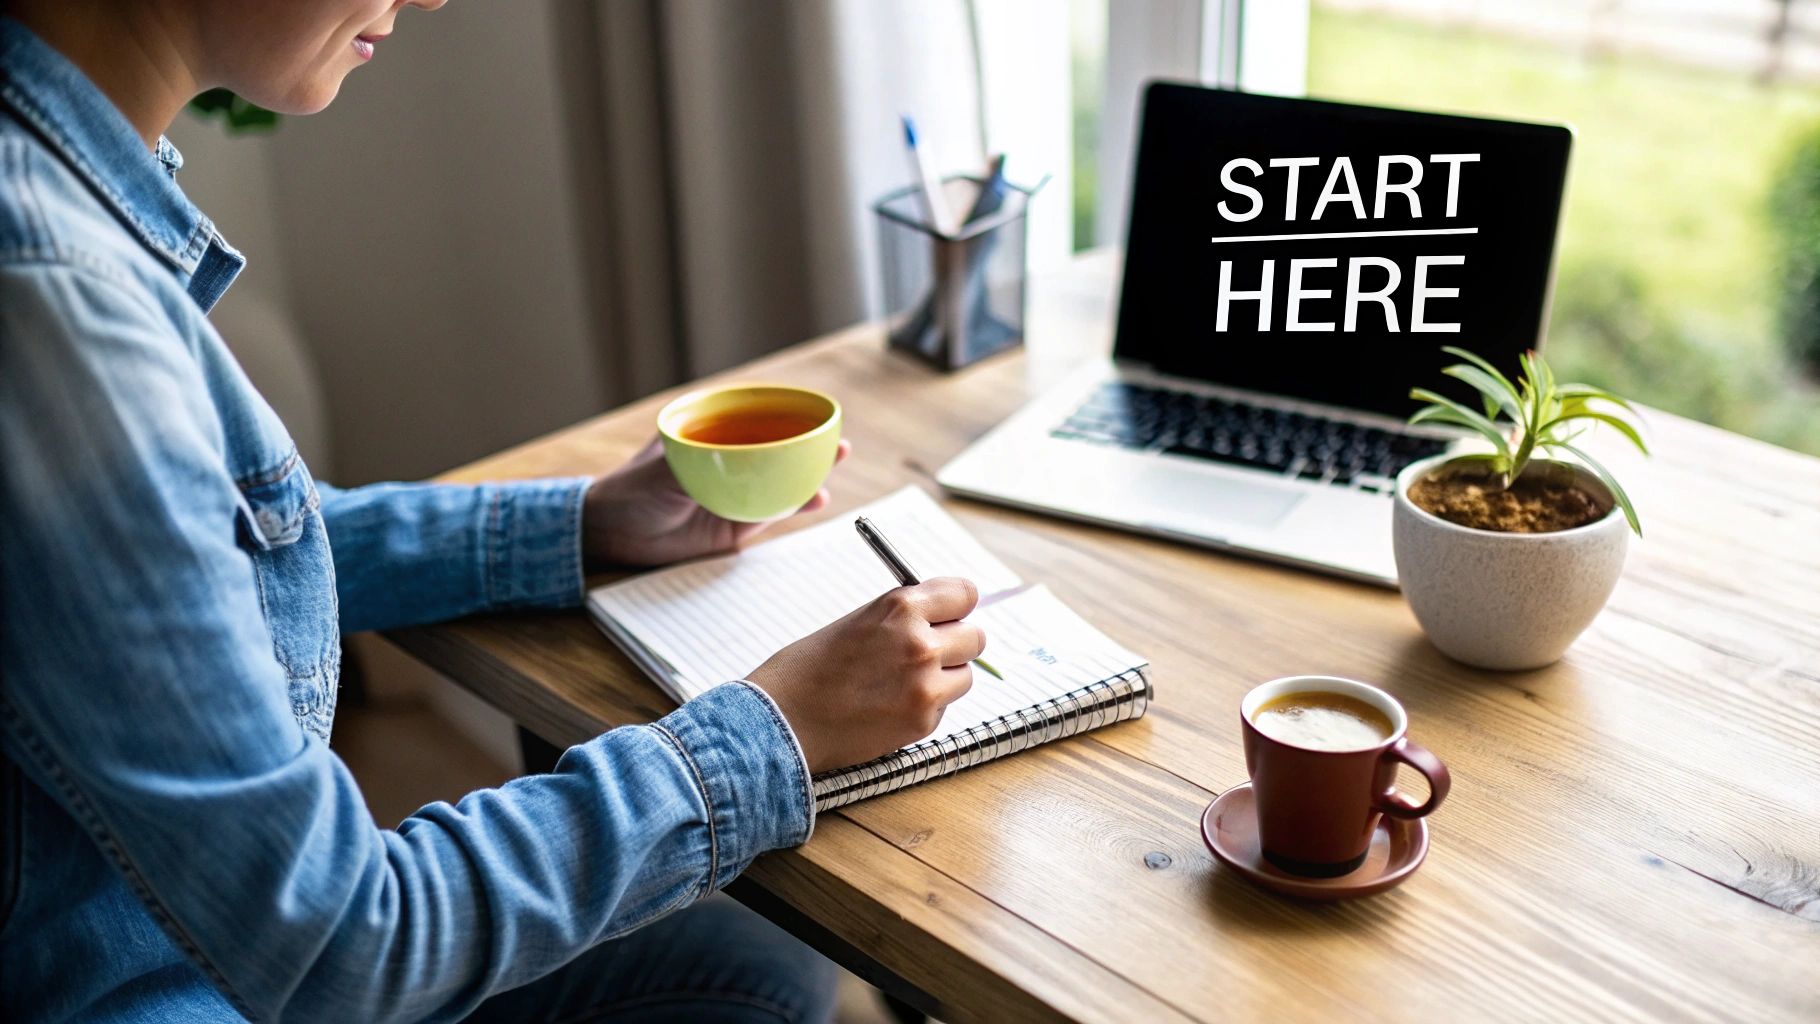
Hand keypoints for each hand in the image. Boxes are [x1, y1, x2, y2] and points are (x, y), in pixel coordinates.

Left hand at [583, 437, 851, 567]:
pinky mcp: (735, 524)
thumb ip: (699, 465)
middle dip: (808, 446)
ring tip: (835, 465)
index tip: (816, 415)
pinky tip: (815, 499)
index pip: (755, 419)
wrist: (612, 533)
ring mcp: (735, 492)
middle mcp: (728, 462)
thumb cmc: (630, 489)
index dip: (787, 416)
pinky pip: (773, 512)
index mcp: (711, 436)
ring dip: (810, 475)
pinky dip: (796, 505)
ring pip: (781, 480)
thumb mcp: (664, 470)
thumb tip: (733, 461)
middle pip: (777, 450)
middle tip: (837, 444)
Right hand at [747, 578, 984, 773]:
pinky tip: (889, 707)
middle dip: (957, 645)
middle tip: (930, 654)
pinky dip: (926, 708)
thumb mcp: (859, 621)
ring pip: (965, 675)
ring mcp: (925, 684)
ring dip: (944, 679)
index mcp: (901, 606)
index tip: (951, 615)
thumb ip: (903, 618)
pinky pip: (944, 707)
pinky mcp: (923, 721)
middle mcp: (920, 642)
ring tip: (904, 684)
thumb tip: (944, 619)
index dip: (958, 607)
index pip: (966, 595)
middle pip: (976, 637)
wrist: (781, 719)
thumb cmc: (809, 668)